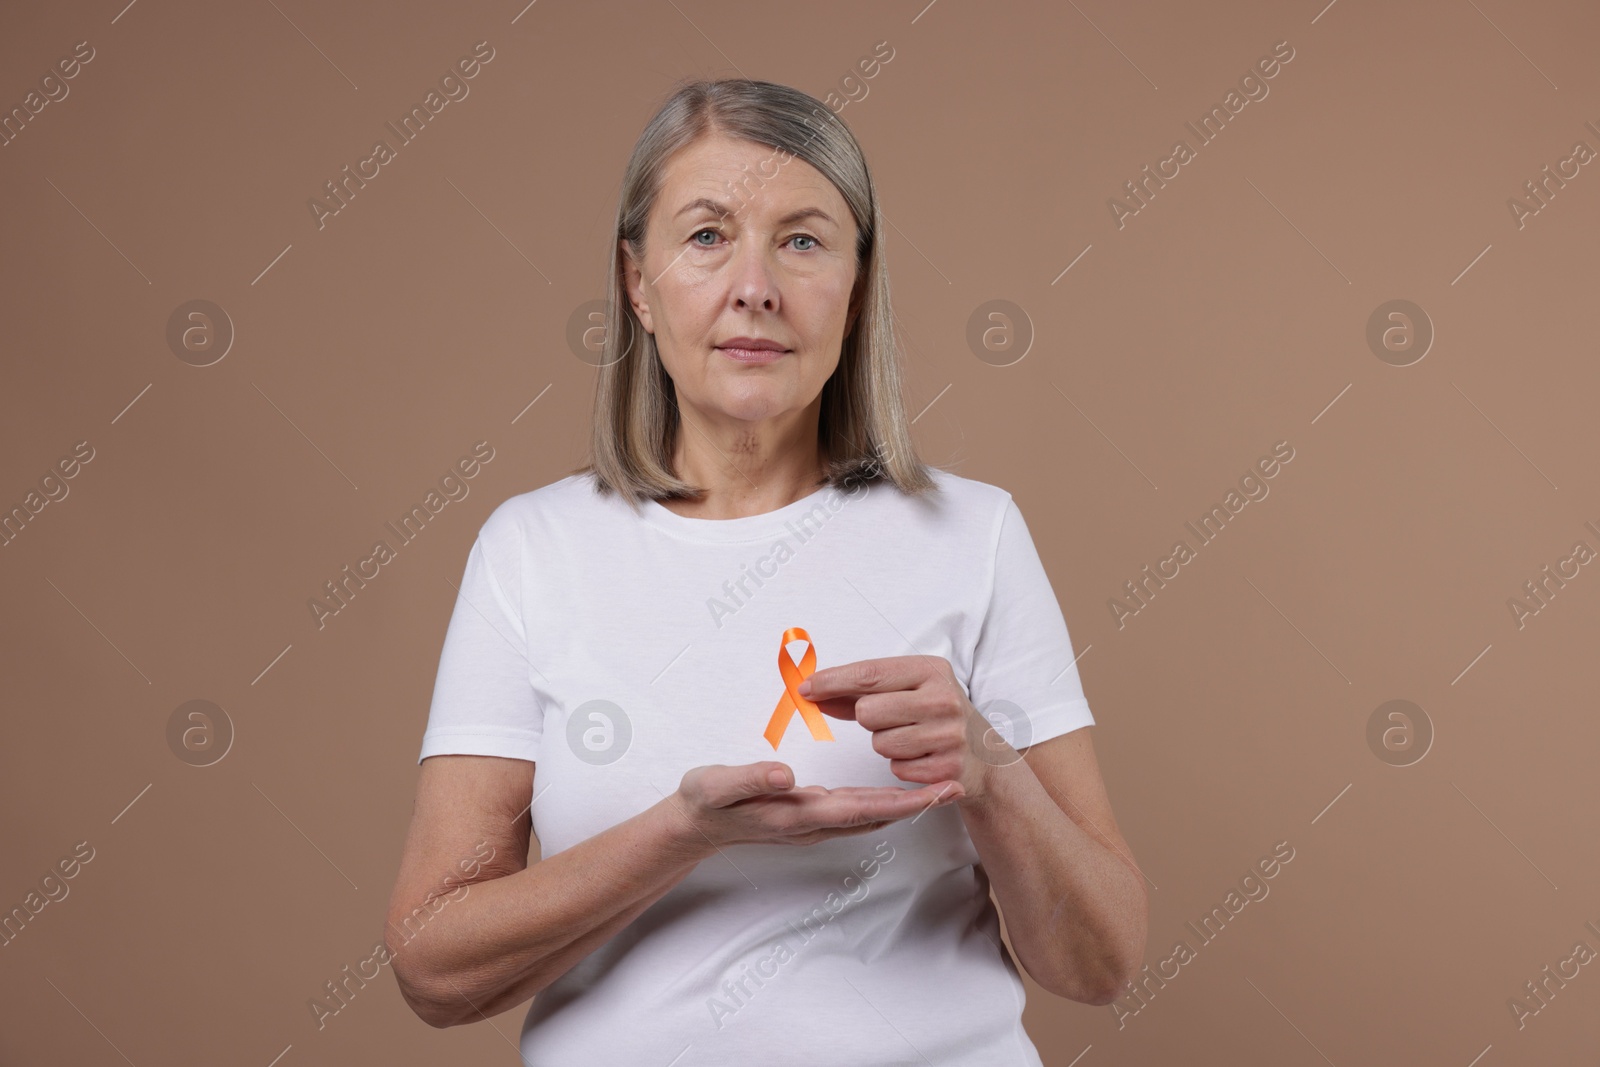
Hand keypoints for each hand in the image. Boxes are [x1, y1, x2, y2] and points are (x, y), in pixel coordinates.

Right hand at [673, 762, 962, 849]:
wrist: (692, 825)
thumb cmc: (705, 801)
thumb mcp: (718, 785)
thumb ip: (751, 778)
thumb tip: (786, 775)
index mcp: (798, 813)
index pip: (861, 808)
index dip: (902, 800)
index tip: (936, 790)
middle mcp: (812, 822)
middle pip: (876, 815)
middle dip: (917, 802)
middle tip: (957, 784)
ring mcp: (812, 823)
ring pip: (869, 815)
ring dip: (904, 803)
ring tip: (938, 786)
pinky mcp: (809, 816)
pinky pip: (856, 812)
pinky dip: (882, 802)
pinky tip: (895, 791)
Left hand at [798, 655, 997, 802]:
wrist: (984, 753)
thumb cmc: (934, 713)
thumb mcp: (906, 689)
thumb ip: (859, 691)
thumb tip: (812, 692)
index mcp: (931, 670)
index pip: (869, 674)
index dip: (832, 681)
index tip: (805, 687)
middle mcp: (943, 699)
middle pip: (868, 711)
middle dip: (868, 719)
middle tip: (890, 718)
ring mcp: (949, 735)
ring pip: (879, 743)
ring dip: (885, 744)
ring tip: (910, 737)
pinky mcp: (948, 769)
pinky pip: (897, 769)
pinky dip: (902, 765)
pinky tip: (921, 756)